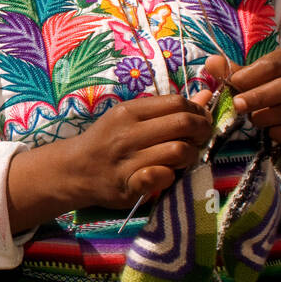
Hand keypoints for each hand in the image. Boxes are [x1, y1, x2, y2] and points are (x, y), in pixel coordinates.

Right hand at [62, 94, 212, 209]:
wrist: (74, 170)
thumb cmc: (107, 141)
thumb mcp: (131, 118)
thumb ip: (168, 109)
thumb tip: (206, 96)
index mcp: (129, 111)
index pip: (178, 103)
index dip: (197, 112)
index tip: (198, 122)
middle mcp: (128, 133)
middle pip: (184, 124)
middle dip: (201, 132)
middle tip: (197, 140)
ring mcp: (128, 159)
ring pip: (179, 150)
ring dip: (189, 156)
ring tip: (181, 159)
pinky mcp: (129, 185)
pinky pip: (162, 176)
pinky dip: (170, 176)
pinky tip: (165, 175)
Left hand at [202, 50, 280, 175]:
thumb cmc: (274, 86)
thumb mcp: (257, 73)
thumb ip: (235, 70)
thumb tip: (211, 62)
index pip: (272, 64)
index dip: (249, 75)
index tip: (231, 84)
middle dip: (257, 97)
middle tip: (236, 105)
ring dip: (264, 117)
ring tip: (250, 118)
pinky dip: (277, 133)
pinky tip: (268, 131)